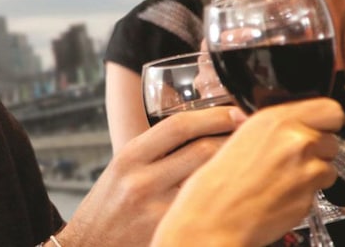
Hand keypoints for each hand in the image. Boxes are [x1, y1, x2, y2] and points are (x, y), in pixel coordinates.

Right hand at [54, 106, 238, 246]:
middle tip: (254, 135)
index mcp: (129, 157)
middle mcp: (143, 181)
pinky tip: (237, 197)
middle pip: (202, 151)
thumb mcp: (122, 169)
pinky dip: (226, 201)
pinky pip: (207, 211)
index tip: (234, 111)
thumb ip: (154, 151)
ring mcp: (158, 210)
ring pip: (210, 181)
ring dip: (236, 169)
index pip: (178, 126)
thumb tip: (200, 132)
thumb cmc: (107, 207)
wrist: (90, 245)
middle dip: (234, 140)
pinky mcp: (169, 232)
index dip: (213, 116)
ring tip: (252, 163)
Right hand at [151, 98, 342, 246]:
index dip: (323, 119)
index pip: (329, 108)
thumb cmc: (216, 183)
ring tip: (281, 178)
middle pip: (333, 138)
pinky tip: (280, 193)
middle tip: (292, 157)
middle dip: (318, 147)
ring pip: (330, 165)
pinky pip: (319, 190)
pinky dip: (304, 192)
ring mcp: (306, 170)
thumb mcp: (239, 138)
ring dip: (313, 171)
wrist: (212, 218)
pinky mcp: (310, 197)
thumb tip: (292, 122)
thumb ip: (272, 127)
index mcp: (273, 119)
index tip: (313, 126)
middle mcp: (294, 140)